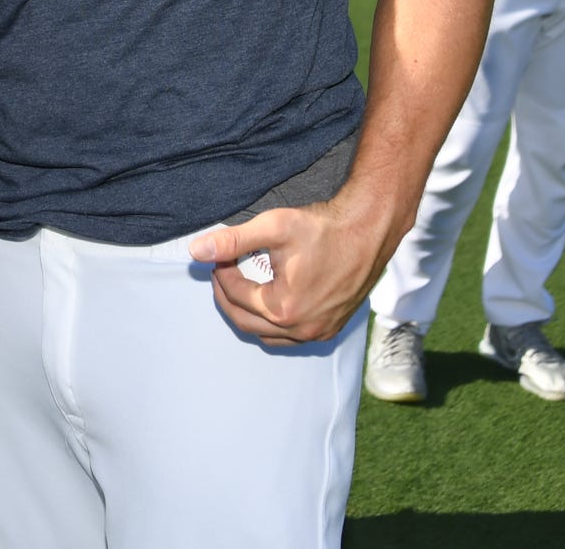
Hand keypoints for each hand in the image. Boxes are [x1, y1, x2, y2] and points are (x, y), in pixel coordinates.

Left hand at [188, 196, 397, 345]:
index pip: (235, 295)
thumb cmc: (323, 228)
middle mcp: (300, 328)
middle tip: (222, 273)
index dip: (221, 273)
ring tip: (242, 287)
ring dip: (248, 314)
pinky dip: (273, 324)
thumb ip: (232, 241)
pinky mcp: (331, 329)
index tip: (219, 256)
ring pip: (267, 334)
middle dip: (228, 297)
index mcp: (282, 308)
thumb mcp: (273, 227)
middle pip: (245, 320)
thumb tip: (196, 251)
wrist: (368, 231)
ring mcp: (317, 332)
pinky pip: (291, 337)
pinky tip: (270, 303)